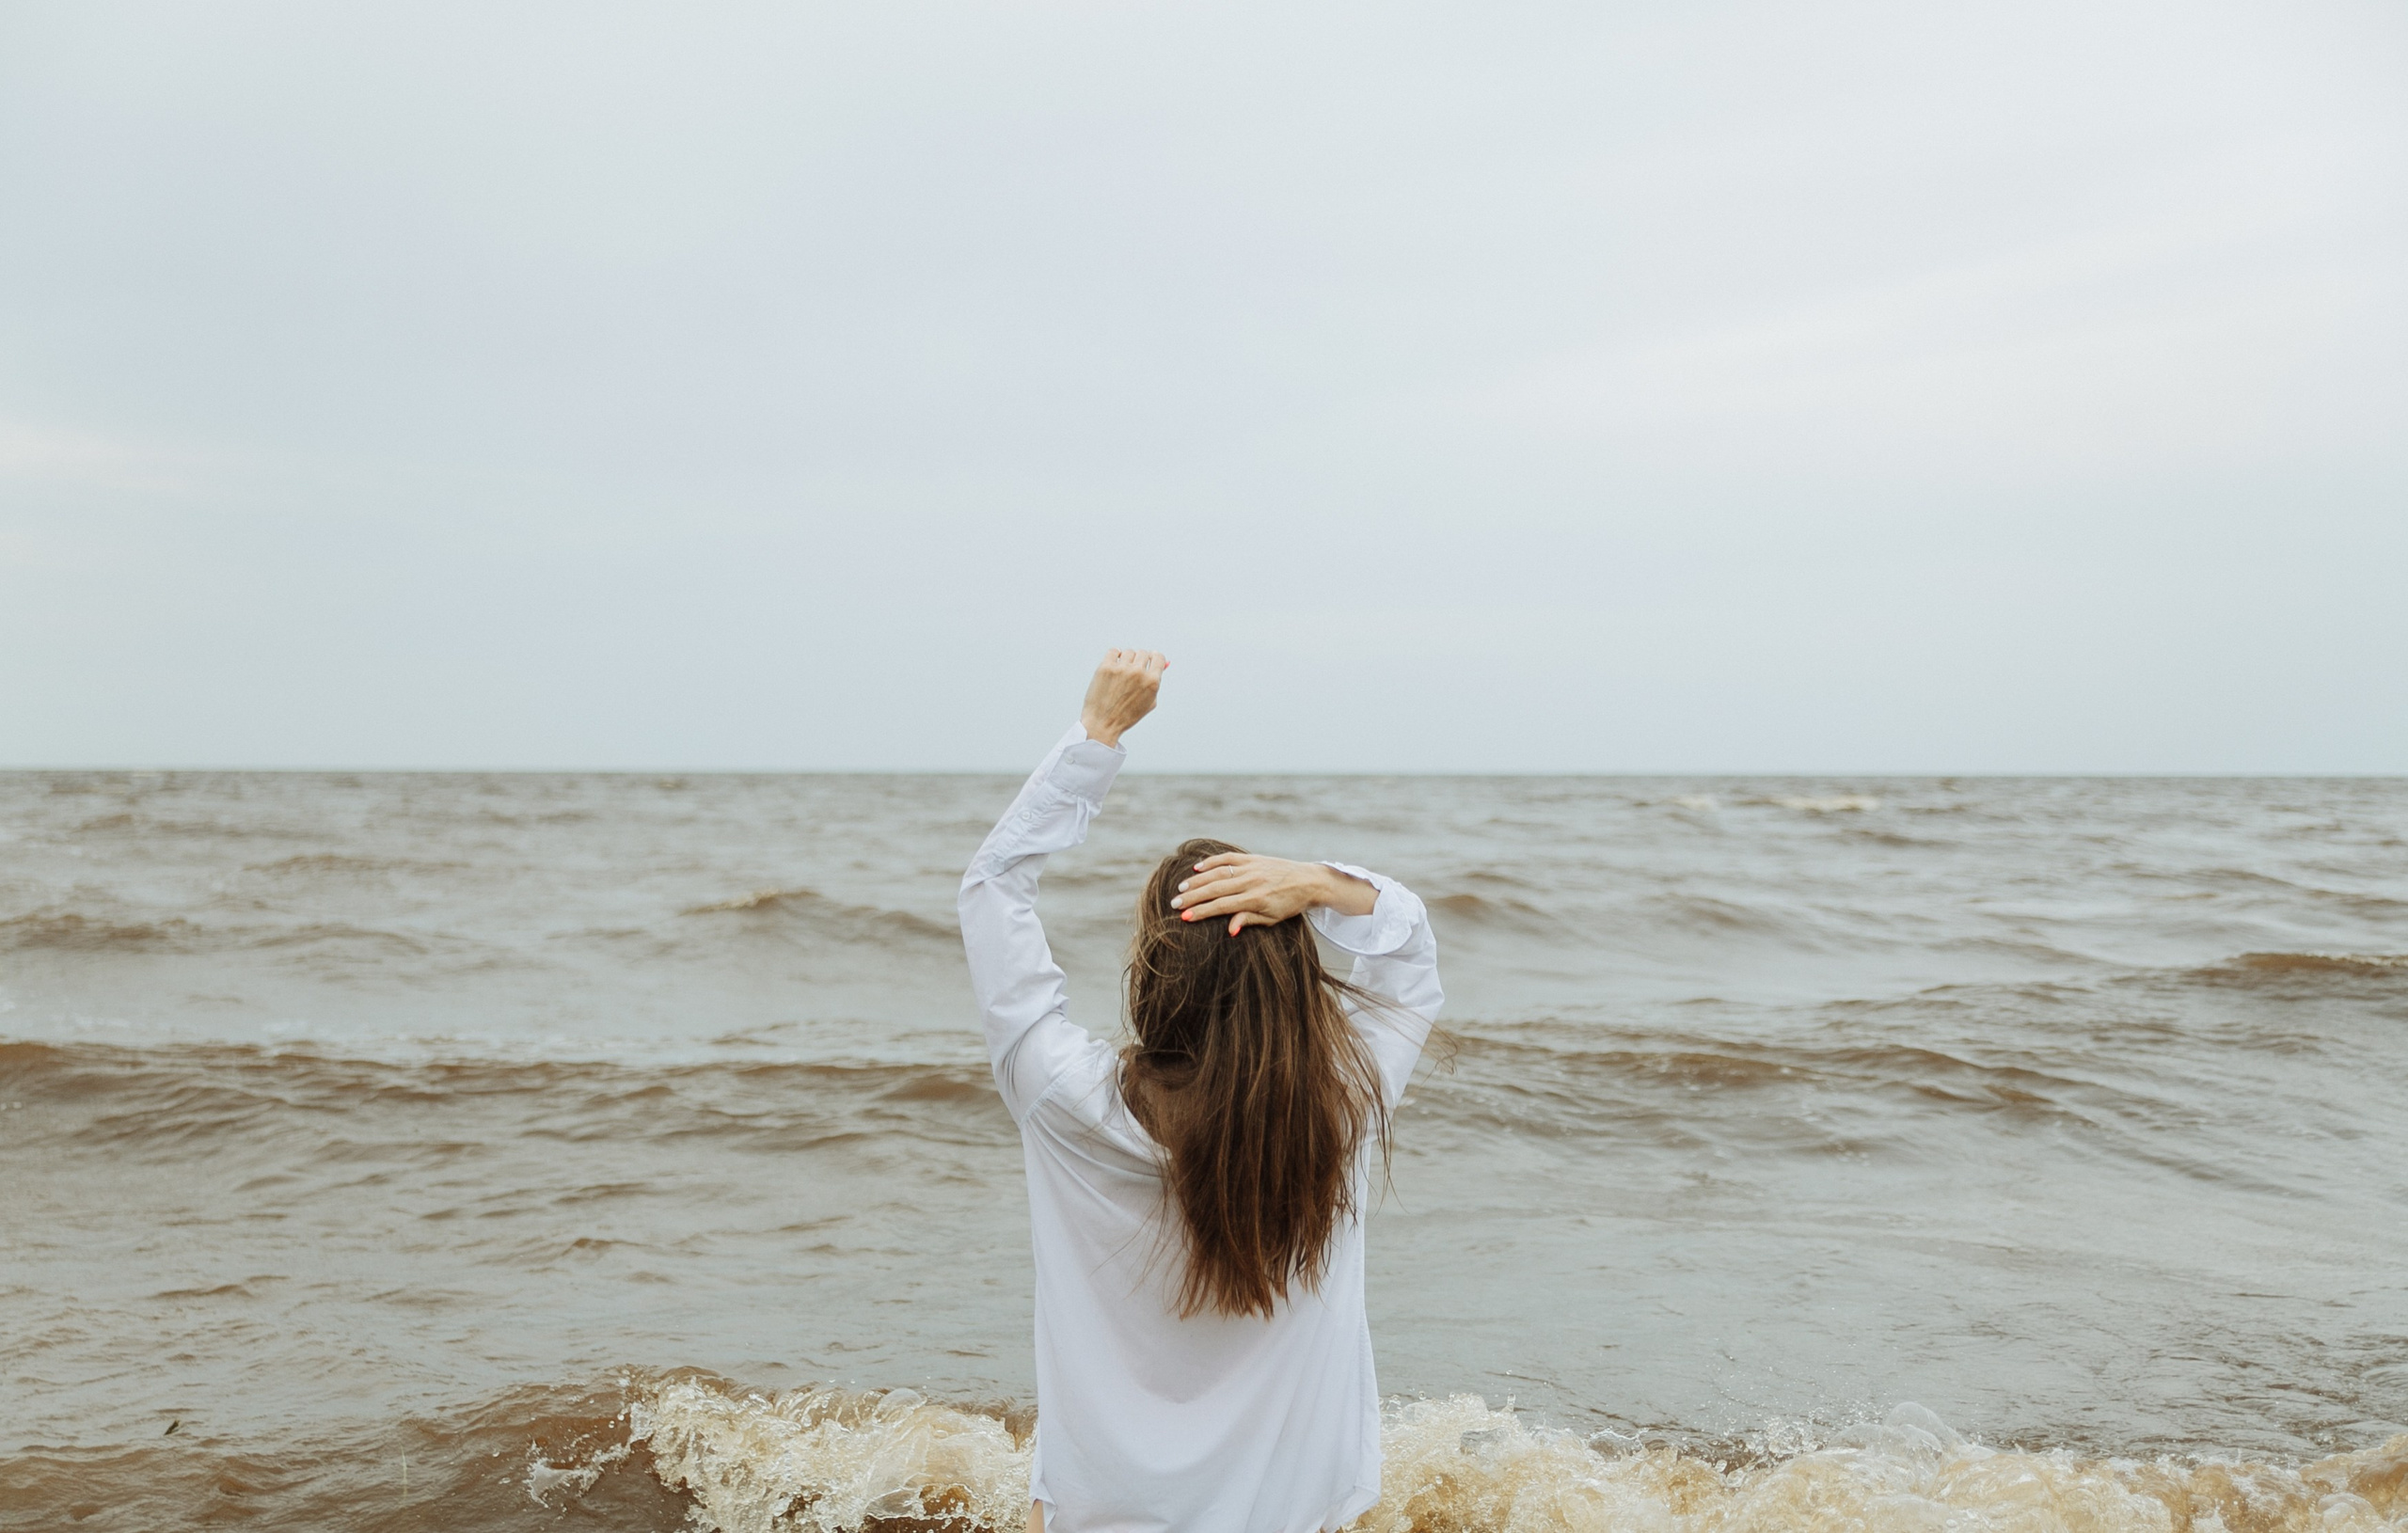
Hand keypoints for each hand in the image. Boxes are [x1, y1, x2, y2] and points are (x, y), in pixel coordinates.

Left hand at [1079, 648, 1167, 747]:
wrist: (1102, 723)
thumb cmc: (1126, 716)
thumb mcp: (1149, 703)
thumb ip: (1156, 683)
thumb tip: (1162, 664)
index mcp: (1152, 682)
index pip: (1159, 657)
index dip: (1155, 658)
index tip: (1150, 660)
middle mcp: (1138, 673)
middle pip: (1143, 653)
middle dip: (1140, 660)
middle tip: (1134, 670)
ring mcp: (1121, 669)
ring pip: (1128, 652)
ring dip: (1127, 659)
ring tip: (1121, 673)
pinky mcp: (1105, 667)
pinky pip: (1113, 651)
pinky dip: (1114, 655)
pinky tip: (1113, 665)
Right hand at [1169, 854, 1377, 935]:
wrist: (1309, 881)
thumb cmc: (1289, 904)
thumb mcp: (1272, 918)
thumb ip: (1249, 920)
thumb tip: (1229, 930)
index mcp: (1256, 899)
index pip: (1222, 906)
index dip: (1202, 911)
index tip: (1184, 917)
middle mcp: (1252, 881)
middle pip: (1215, 889)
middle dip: (1193, 897)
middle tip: (1174, 903)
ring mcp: (1251, 867)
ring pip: (1218, 873)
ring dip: (1197, 881)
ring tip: (1181, 889)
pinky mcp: (1253, 858)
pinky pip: (1228, 858)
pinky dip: (1211, 862)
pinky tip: (1197, 869)